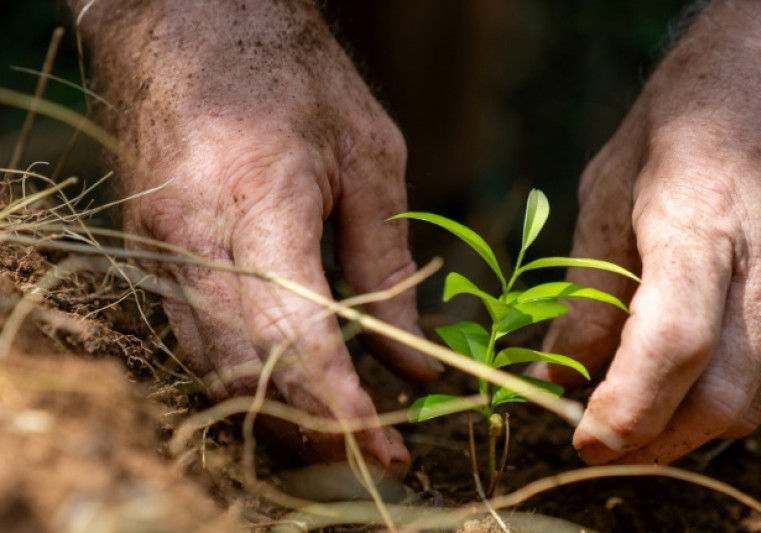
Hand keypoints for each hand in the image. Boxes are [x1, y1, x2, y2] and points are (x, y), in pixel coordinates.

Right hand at [78, 0, 440, 474]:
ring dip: (278, 414)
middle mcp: (191, 242)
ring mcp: (158, 251)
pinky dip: (245, 377)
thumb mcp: (371, 159)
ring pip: (214, 371)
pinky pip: (193, 342)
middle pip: (249, 375)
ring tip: (342, 431)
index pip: (297, 343)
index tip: (390, 450)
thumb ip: (390, 268)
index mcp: (255, 206)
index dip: (344, 411)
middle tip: (374, 452)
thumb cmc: (293, 75)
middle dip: (315, 430)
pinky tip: (290, 385)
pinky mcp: (149, 254)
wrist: (190, 23)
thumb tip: (417, 366)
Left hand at [533, 0, 760, 463]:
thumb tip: (560, 372)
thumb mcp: (613, 181)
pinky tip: (693, 367)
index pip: (672, 346)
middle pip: (722, 401)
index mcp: (705, 220)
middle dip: (656, 440)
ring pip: (757, 398)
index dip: (624, 411)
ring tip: (640, 409)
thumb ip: (589, 286)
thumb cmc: (697, 105)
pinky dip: (728, 386)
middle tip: (602, 437)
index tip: (582, 437)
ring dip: (690, 423)